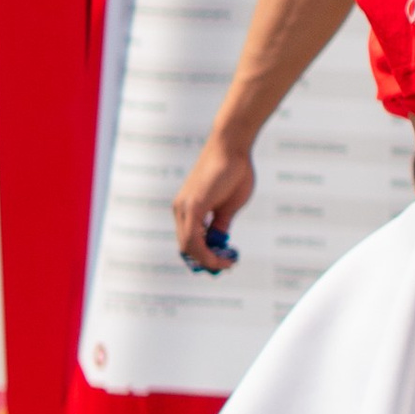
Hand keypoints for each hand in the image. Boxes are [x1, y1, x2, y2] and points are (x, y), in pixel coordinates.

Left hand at [173, 133, 253, 271]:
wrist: (233, 146)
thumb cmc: (234, 171)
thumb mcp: (228, 206)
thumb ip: (219, 225)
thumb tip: (217, 244)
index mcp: (187, 209)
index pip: (188, 242)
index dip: (203, 257)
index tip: (223, 263)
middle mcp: (180, 209)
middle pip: (186, 248)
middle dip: (206, 262)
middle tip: (226, 267)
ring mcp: (184, 207)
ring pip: (188, 246)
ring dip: (208, 260)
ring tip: (228, 263)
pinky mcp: (193, 205)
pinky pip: (193, 238)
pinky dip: (206, 252)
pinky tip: (223, 256)